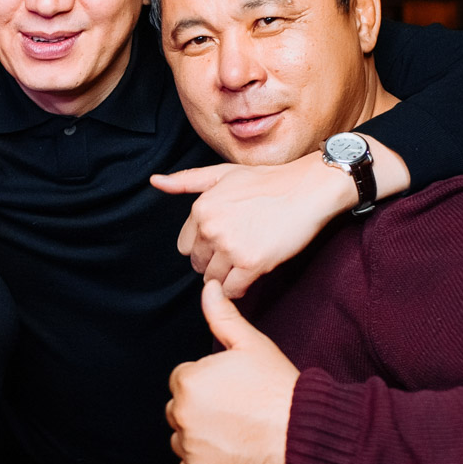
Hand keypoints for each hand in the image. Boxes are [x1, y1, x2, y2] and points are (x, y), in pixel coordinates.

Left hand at [151, 152, 352, 298]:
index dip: (204, 247)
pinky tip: (251, 273)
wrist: (307, 189)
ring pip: (214, 280)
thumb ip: (186, 181)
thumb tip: (154, 181)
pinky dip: (239, 288)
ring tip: (245, 260)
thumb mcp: (222, 174)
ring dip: (227, 276)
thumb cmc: (267, 181)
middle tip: (237, 250)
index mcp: (201, 209)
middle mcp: (211, 228)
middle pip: (199, 265)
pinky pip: (233, 290)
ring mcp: (231, 247)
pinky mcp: (251, 263)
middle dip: (214, 262)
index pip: (186, 246)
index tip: (223, 241)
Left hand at [165, 281, 298, 463]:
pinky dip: (205, 461)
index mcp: (188, 381)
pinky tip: (231, 450)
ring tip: (235, 429)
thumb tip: (209, 288)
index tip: (233, 388)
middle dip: (201, 407)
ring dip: (200, 434)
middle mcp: (181, 414)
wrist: (299, 433)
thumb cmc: (277, 387)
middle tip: (236, 409)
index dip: (209, 381)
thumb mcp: (251, 344)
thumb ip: (223, 316)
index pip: (184, 379)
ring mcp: (189, 446)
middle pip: (179, 407)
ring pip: (182, 436)